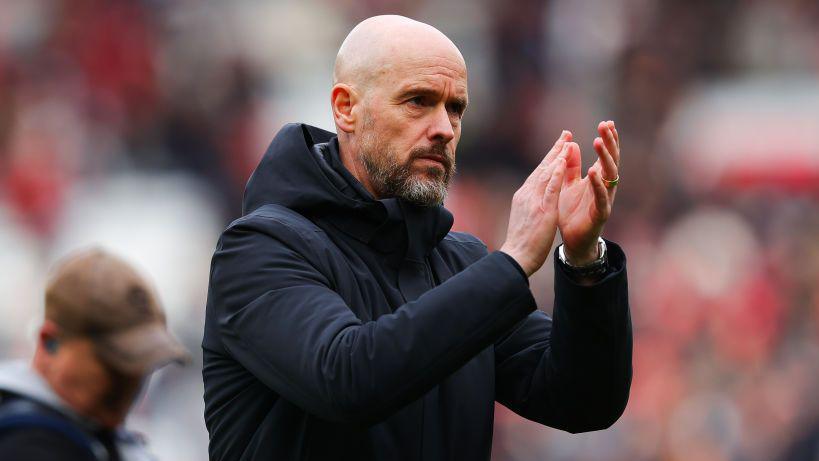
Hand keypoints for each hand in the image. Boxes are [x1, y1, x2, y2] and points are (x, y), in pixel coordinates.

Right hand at [500, 132, 569, 275]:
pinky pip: (551, 187)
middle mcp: (527, 193)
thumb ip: (531, 203)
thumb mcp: (526, 217)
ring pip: (547, 173)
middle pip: (543, 167)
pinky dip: (557, 173)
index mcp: (524, 196)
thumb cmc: (522, 242)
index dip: (550, 158)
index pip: (539, 173)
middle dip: (555, 150)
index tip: (559, 146)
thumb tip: (535, 195)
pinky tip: (564, 161)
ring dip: (558, 156)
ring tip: (568, 141)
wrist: (516, 256)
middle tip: (566, 134)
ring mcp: (533, 200)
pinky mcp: (542, 209)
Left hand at [558, 120, 619, 264]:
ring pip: (609, 176)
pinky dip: (597, 185)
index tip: (606, 122)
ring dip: (605, 158)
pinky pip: (602, 197)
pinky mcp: (600, 214)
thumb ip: (570, 166)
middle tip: (605, 126)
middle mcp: (604, 187)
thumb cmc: (571, 212)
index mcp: (597, 179)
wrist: (573, 241)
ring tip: (598, 143)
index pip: (605, 155)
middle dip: (609, 142)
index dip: (608, 139)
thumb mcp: (568, 184)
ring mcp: (605, 200)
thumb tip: (570, 143)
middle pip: (611, 160)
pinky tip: (593, 172)